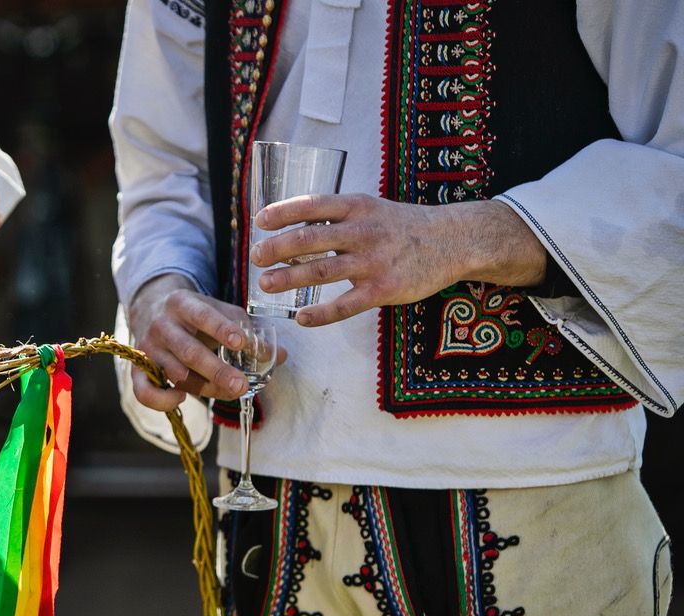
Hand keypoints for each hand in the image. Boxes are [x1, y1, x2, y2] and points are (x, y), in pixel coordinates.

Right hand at [127, 273, 251, 411]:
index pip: (202, 315)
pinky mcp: (138, 371)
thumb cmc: (194, 316)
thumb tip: (278, 356)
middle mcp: (162, 326)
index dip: (221, 329)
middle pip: (189, 351)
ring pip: (175, 374)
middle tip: (241, 384)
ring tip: (230, 392)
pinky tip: (181, 399)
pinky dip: (161, 400)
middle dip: (217, 370)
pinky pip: (144, 392)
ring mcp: (148, 350)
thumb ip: (248, 332)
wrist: (151, 311)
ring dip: (203, 386)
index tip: (240, 342)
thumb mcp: (218, 312)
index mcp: (182, 304)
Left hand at [251, 196, 548, 327]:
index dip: (283, 212)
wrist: (454, 241)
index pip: (313, 205)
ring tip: (264, 284)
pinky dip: (320, 314)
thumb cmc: (403, 226)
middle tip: (255, 257)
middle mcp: (363, 232)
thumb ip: (337, 217)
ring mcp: (373, 263)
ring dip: (288, 278)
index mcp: (358, 207)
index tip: (259, 221)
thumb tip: (291, 225)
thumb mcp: (372, 209)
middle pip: (310, 239)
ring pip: (321, 272)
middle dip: (277, 248)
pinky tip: (300, 317)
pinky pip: (345, 306)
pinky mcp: (384, 291)